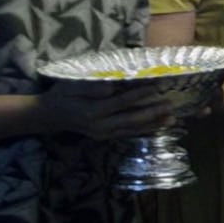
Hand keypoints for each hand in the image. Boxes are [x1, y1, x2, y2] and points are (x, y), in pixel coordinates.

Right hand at [40, 81, 176, 139]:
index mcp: (92, 111)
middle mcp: (100, 125)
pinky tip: (159, 127)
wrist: (51, 115)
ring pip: (132, 129)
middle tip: (171, 104)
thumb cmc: (63, 95)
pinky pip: (128, 134)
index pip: (121, 102)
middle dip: (152, 112)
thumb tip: (112, 87)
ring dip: (153, 124)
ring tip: (172, 118)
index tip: (157, 86)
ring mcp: (104, 133)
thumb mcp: (71, 86)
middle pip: (131, 118)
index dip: (140, 94)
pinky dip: (144, 130)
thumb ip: (91, 87)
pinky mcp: (106, 137)